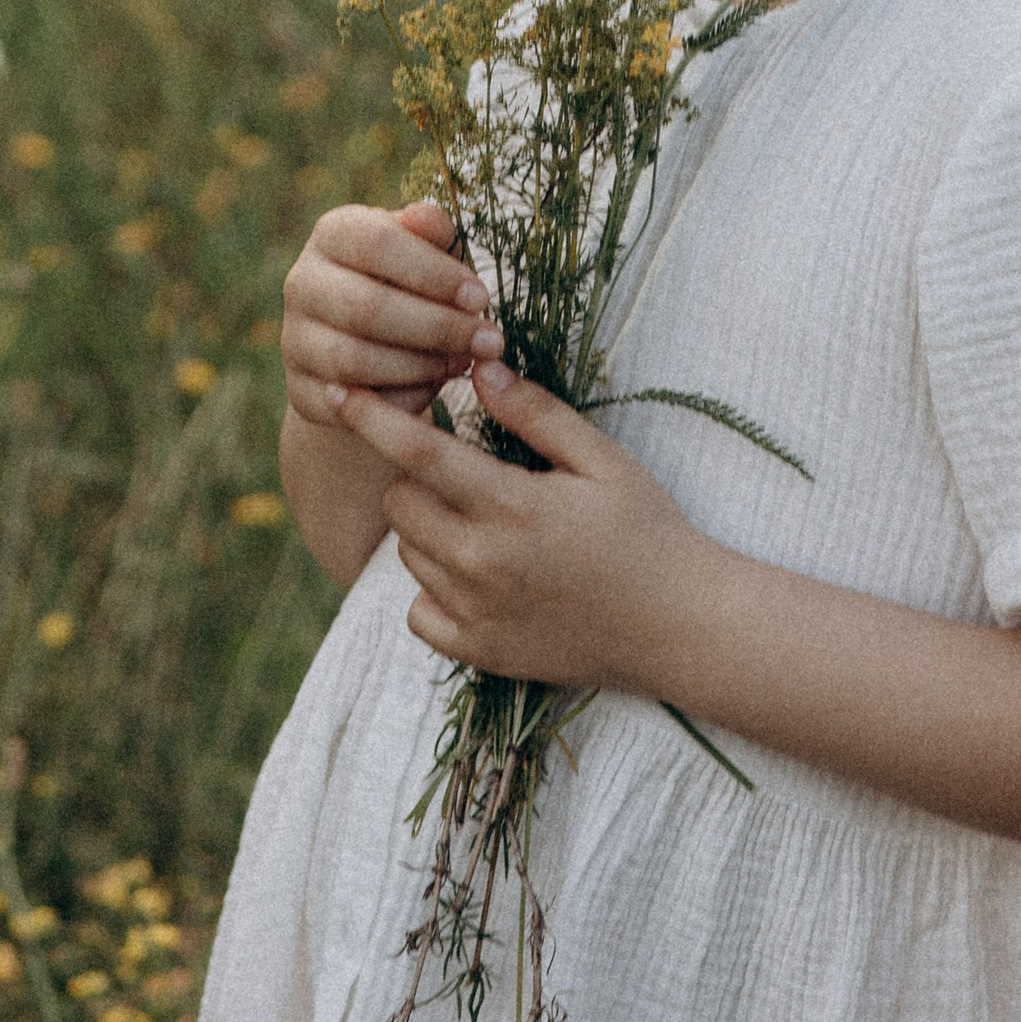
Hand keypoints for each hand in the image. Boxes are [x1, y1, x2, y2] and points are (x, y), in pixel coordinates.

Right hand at [282, 195, 498, 427]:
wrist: (368, 342)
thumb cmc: (408, 282)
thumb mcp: (424, 250)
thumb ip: (431, 232)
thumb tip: (427, 217)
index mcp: (333, 233)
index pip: (376, 243)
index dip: (433, 272)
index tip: (480, 297)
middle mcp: (302, 281)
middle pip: (366, 307)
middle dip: (437, 327)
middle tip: (489, 341)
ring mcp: (295, 339)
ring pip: (356, 360)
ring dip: (422, 366)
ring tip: (465, 362)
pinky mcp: (301, 390)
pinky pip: (353, 404)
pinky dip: (400, 399)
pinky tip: (434, 386)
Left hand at [337, 362, 711, 693]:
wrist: (679, 625)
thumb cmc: (646, 530)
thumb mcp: (602, 459)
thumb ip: (536, 414)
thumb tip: (481, 369)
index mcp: (513, 506)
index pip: (418, 454)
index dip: (372, 419)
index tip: (341, 393)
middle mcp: (484, 563)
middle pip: (400, 505)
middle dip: (414, 477)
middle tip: (460, 470)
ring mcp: (478, 614)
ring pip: (408, 555)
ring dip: (427, 531)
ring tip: (483, 523)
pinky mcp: (481, 653)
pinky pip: (418, 614)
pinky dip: (432, 591)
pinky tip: (475, 575)